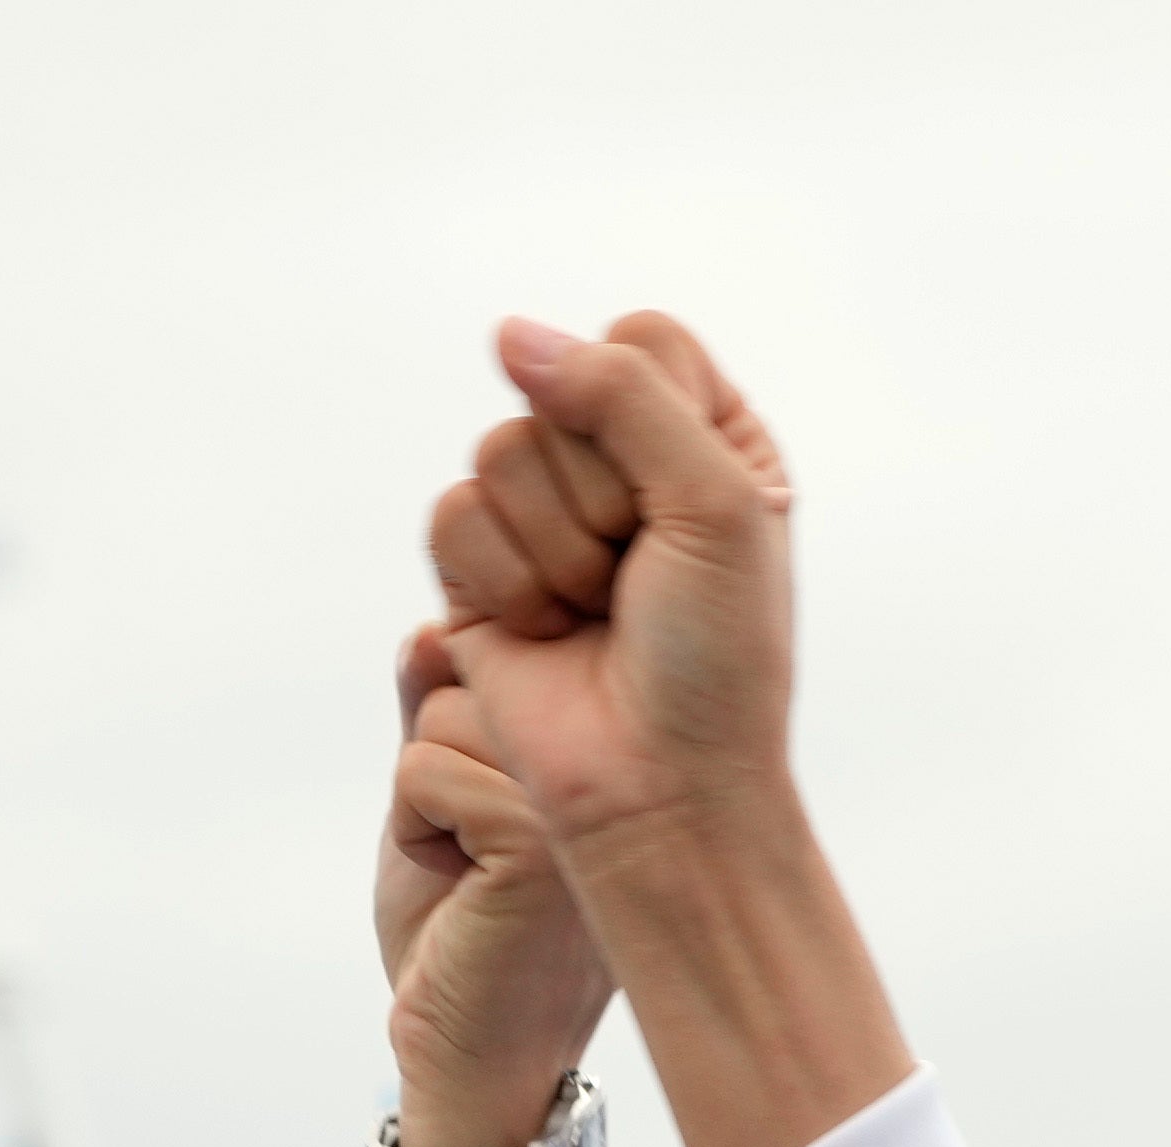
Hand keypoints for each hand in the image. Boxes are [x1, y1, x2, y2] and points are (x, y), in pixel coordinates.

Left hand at [374, 626, 610, 1146]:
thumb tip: (432, 629)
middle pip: (477, 677)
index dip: (465, 724)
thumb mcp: (445, 797)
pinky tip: (462, 892)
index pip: (509, 658)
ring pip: (447, 717)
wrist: (471, 1053)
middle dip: (438, 759)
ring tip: (472, 873)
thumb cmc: (461, 935)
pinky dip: (412, 831)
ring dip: (423, 800)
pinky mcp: (540, 840)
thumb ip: (442, 708)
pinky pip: (424, 770)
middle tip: (475, 853)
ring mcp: (588, 804)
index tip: (490, 812)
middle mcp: (621, 770)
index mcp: (613, 756)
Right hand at [423, 312, 799, 868]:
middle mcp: (621, 466)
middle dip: (604, 499)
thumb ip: (625, 393)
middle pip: (558, 392)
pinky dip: (505, 582)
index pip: (642, 340)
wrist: (662, 787)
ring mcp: (545, 516)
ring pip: (499, 450)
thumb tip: (510, 335)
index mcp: (705, 437)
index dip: (649, 412)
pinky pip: (452, 516)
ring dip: (557, 549)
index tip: (687, 504)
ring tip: (598, 614)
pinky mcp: (479, 571)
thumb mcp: (717, 501)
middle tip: (641, 582)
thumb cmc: (717, 658)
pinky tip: (548, 635)